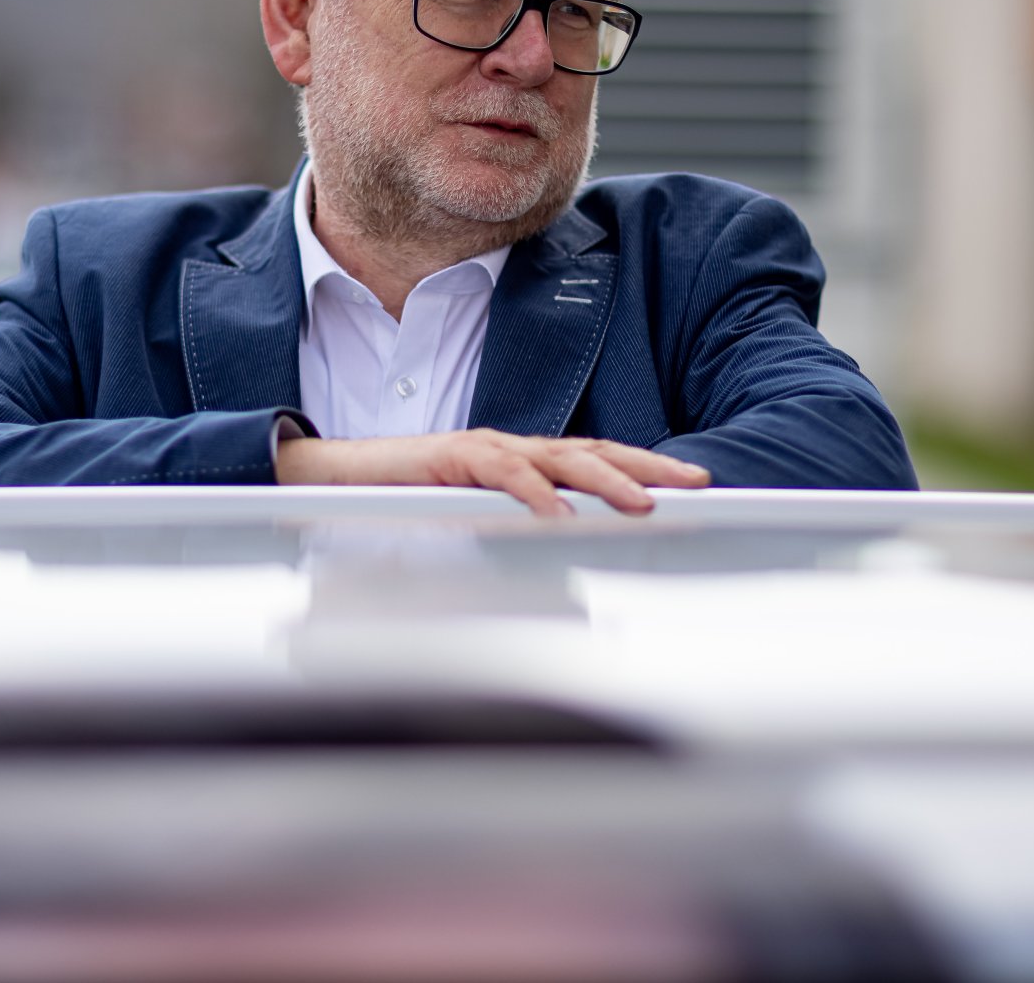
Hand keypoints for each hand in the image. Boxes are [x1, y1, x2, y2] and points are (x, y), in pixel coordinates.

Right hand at [275, 430, 710, 516]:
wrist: (338, 482)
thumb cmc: (405, 507)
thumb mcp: (476, 531)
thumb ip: (518, 544)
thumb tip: (568, 585)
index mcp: (524, 465)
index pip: (595, 461)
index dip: (644, 469)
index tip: (692, 484)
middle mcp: (512, 450)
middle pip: (594, 451)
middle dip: (649, 466)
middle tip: (696, 482)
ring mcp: (484, 449)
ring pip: (558, 456)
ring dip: (605, 479)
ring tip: (643, 502)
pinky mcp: (451, 456)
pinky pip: (499, 470)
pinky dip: (531, 490)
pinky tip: (558, 511)